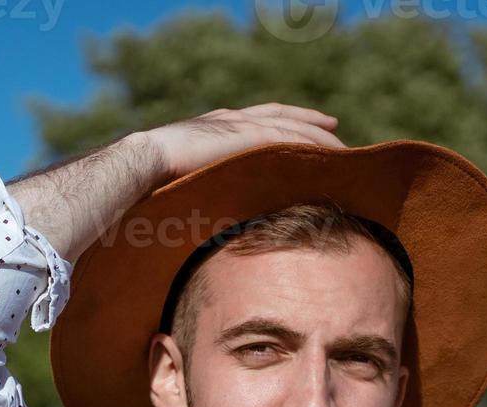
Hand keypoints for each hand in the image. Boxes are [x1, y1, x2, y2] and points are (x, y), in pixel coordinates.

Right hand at [140, 103, 346, 181]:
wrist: (145, 162)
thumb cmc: (153, 179)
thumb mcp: (184, 180)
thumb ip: (202, 185)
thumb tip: (206, 212)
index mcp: (214, 128)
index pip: (256, 120)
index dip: (281, 122)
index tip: (301, 127)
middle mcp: (230, 119)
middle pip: (280, 114)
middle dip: (308, 120)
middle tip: (334, 127)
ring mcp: (238, 124)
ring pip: (290, 126)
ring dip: (317, 136)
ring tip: (341, 146)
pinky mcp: (246, 134)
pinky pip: (289, 137)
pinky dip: (310, 143)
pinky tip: (328, 152)